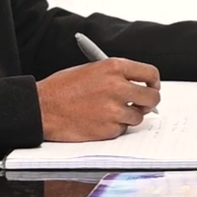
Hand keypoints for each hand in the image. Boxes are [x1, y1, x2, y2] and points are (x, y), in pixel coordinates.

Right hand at [35, 58, 160, 141]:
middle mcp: (117, 87)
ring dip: (129, 116)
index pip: (150, 73)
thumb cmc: (63, 87)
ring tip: (110, 112)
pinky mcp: (108, 129)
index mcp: (114, 67)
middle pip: (152, 97)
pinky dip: (115, 127)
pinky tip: (99, 121)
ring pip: (138, 116)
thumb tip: (138, 86)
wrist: (43, 107)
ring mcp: (114, 109)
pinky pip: (122, 129)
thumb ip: (116, 75)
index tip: (152, 87)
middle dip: (149, 103)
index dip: (153, 82)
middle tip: (143, 105)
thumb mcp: (92, 69)